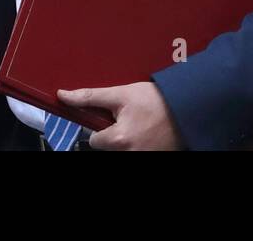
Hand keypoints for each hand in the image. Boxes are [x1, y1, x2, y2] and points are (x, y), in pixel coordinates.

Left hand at [56, 81, 184, 149]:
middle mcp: (130, 155)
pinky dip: (139, 145)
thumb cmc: (156, 100)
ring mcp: (143, 159)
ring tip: (141, 126)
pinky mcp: (154, 159)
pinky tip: (148, 134)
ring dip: (127, 141)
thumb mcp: (121, 93)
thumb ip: (90, 97)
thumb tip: (63, 96)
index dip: (102, 126)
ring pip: (123, 152)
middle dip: (115, 135)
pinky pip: (137, 152)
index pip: (95, 141)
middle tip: (131, 120)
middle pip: (109, 149)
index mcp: (119, 141)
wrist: (188, 108)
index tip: (114, 117)